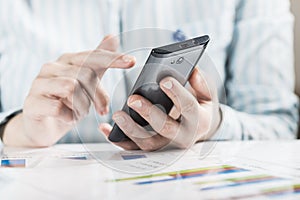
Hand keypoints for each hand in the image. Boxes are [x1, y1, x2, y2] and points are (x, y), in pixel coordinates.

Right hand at [3, 35, 135, 146]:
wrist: (43, 124)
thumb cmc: (67, 102)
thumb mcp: (86, 81)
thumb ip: (98, 61)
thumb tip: (112, 37)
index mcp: (68, 61)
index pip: (94, 56)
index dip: (114, 59)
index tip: (131, 62)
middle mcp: (52, 67)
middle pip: (85, 74)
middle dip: (98, 95)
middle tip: (102, 110)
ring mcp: (39, 83)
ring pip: (71, 88)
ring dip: (82, 106)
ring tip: (80, 113)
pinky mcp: (32, 102)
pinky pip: (58, 107)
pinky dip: (68, 117)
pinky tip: (67, 118)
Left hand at [100, 68, 220, 150]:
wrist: (198, 128)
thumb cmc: (199, 106)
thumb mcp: (206, 94)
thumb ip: (201, 82)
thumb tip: (191, 69)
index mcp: (199, 120)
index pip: (188, 107)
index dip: (177, 93)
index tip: (164, 80)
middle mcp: (183, 136)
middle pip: (166, 128)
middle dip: (149, 114)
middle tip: (133, 98)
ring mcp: (167, 145)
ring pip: (148, 143)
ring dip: (131, 130)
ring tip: (117, 114)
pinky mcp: (153, 149)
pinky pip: (134, 148)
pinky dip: (119, 140)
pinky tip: (106, 129)